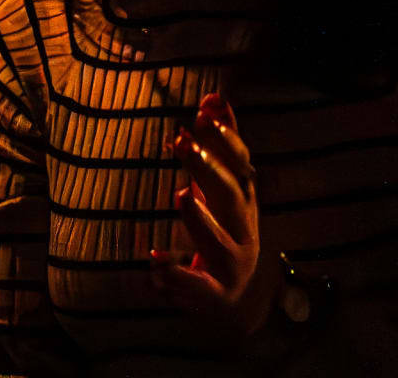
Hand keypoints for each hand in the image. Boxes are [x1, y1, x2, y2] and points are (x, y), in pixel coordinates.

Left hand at [149, 94, 276, 343]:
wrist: (236, 299)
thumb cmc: (226, 231)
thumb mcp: (222, 188)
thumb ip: (217, 145)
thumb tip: (213, 97)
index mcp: (244, 202)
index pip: (241, 164)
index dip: (227, 139)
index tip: (206, 113)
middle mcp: (244, 230)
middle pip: (233, 196)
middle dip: (211, 168)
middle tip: (183, 142)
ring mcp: (232, 264)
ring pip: (220, 242)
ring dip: (200, 218)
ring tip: (180, 194)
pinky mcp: (215, 294)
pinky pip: (197, 285)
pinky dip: (175, 276)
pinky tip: (153, 262)